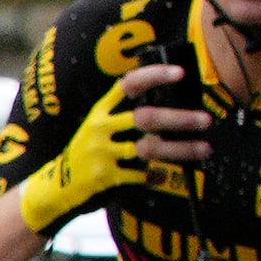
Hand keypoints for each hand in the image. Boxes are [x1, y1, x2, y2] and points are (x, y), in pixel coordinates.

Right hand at [14, 65, 205, 233]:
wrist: (54, 188)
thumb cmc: (85, 154)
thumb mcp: (96, 128)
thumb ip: (122, 116)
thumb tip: (168, 106)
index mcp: (100, 111)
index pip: (129, 84)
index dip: (155, 75)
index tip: (180, 73)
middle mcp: (100, 128)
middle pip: (146, 117)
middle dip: (179, 118)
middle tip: (205, 119)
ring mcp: (101, 152)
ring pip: (149, 147)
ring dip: (180, 149)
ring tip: (204, 148)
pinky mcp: (104, 176)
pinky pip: (138, 175)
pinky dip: (155, 176)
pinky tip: (163, 175)